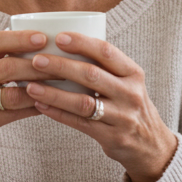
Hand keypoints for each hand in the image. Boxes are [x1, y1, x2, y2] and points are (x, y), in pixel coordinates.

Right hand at [0, 30, 53, 181]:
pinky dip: (33, 108)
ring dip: (39, 90)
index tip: (44, 38)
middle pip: (7, 67)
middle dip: (37, 66)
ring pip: (12, 94)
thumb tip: (43, 37)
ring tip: (59, 85)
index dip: (21, 38)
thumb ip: (2, 54)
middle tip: (61, 65)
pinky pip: (13, 114)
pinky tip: (47, 104)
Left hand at [24, 32, 177, 181]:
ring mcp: (122, 117)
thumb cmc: (129, 104)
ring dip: (54, 93)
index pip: (107, 52)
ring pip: (83, 102)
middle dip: (61, 66)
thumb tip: (61, 42)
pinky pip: (79, 123)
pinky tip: (40, 105)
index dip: (82, 43)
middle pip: (91, 75)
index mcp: (133, 73)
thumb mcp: (127, 82)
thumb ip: (104, 66)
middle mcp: (130, 93)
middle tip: (36, 60)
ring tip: (31, 85)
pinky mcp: (111, 137)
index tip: (58, 37)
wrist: (151, 144)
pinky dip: (58, 113)